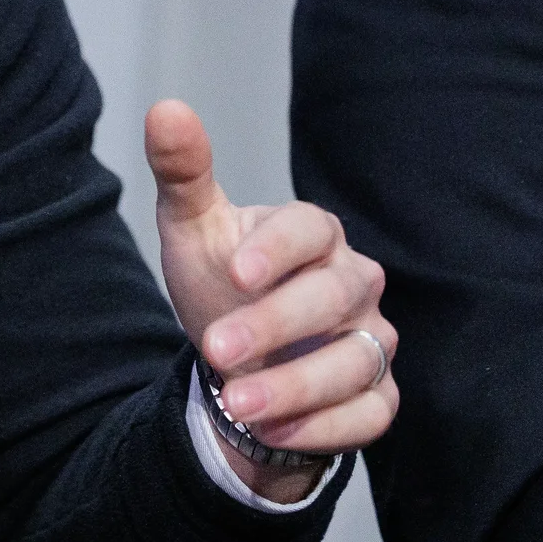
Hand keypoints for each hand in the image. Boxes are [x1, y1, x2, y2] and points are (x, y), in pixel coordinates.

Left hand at [145, 99, 396, 502]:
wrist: (238, 359)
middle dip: (275, 325)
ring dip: (296, 386)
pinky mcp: (378, 394)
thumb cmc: (222, 281)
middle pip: (334, 296)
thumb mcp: (194, 228)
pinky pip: (373, 412)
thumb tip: (165, 109)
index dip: (278, 249)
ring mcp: (372, 340)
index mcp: (314, 234)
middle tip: (217, 349)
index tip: (234, 272)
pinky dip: (327, 427)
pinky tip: (275, 431)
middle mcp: (354, 283)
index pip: (312, 228)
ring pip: (356, 361)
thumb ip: (183, 172)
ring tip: (238, 403)